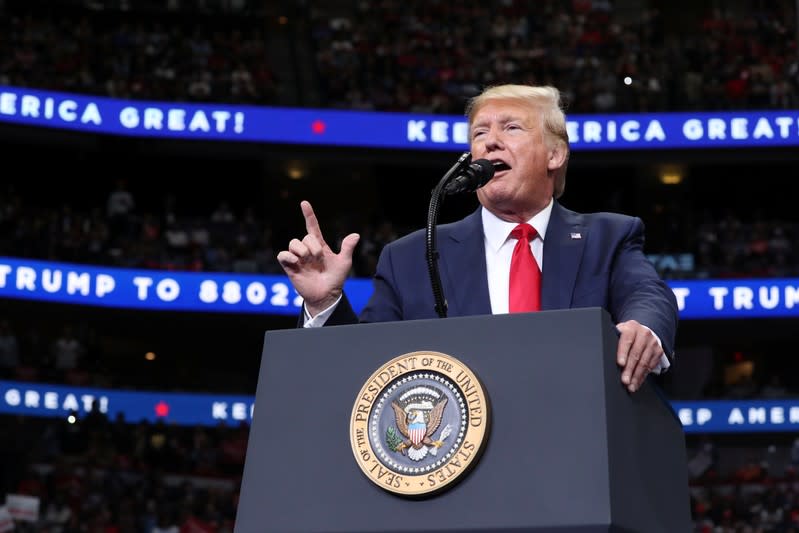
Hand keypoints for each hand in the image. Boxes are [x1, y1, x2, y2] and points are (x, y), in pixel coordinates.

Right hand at [276, 201, 359, 316]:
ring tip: (307, 259)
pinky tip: (296, 260)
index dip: (309, 215)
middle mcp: (307, 250)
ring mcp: (298, 258)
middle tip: (318, 257)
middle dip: (312, 245)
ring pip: (293, 243)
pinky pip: (282, 255)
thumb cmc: (335, 279)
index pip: (312, 227)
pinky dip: (288, 255)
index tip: (304, 203)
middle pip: (304, 237)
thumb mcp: (344, 263)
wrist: (326, 295)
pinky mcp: (290, 267)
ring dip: (301, 249)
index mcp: (319, 246)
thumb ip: (347, 249)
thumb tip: (355, 235)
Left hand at [616, 320, 662, 392]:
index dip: (623, 353)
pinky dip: (643, 376)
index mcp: (631, 327)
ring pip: (644, 362)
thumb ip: (614, 339)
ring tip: (631, 385)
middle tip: (625, 380)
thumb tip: (605, 353)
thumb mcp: (620, 331)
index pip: (626, 340)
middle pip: (636, 354)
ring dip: (637, 376)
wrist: (643, 330)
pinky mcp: (658, 351)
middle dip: (629, 369)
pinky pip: (650, 366)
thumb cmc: (627, 334)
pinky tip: (637, 382)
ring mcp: (652, 343)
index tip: (620, 364)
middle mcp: (644, 334)